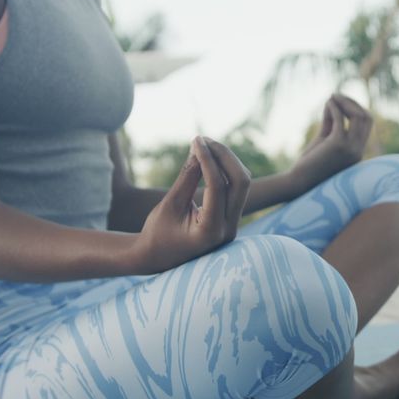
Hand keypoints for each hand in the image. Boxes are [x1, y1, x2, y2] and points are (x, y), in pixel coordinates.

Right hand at [132, 136, 250, 273]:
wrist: (156, 258)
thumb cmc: (157, 233)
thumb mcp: (169, 205)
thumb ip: (187, 178)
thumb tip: (200, 150)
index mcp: (210, 231)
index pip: (217, 186)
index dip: (208, 159)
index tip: (196, 140)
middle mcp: (228, 230)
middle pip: (241, 182)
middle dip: (225, 156)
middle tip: (203, 140)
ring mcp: (233, 226)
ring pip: (241, 184)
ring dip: (227, 161)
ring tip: (205, 145)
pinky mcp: (231, 220)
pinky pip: (235, 189)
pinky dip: (225, 171)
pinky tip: (210, 158)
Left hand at [291, 93, 372, 191]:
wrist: (300, 182)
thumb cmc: (310, 163)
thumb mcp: (323, 139)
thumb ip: (330, 123)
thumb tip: (332, 103)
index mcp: (357, 151)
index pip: (367, 123)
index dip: (356, 108)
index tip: (342, 101)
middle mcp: (358, 150)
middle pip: (366, 117)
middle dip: (353, 102)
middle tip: (337, 96)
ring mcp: (350, 148)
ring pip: (358, 116)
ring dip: (345, 102)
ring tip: (333, 97)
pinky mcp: (338, 145)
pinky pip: (341, 119)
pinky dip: (335, 108)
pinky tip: (327, 104)